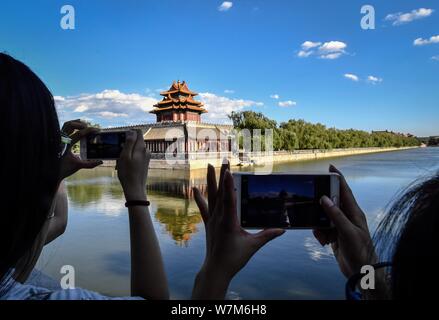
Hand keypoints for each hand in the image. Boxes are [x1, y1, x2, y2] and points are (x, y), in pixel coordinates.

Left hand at [59, 119, 102, 180]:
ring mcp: (59, 139)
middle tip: (90, 128)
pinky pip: (65, 128)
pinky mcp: (59, 139)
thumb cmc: (63, 169)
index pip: (79, 134)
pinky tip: (79, 128)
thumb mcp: (77, 166)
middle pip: (71, 125)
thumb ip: (90, 164)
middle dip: (82, 124)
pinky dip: (72, 126)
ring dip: (76, 123)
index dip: (89, 130)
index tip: (97, 130)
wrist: (51, 173)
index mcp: (66, 145)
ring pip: (66, 124)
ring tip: (85, 126)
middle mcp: (61, 140)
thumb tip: (101, 161)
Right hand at [117, 129, 149, 200]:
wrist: (135, 188)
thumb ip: (129, 143)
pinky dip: (130, 157)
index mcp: (141, 148)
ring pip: (135, 149)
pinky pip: (136, 155)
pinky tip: (125, 165)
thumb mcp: (125, 156)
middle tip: (118, 151)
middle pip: (136, 140)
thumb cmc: (128, 173)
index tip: (121, 137)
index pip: (138, 132)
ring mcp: (146, 157)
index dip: (129, 132)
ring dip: (127, 151)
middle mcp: (146, 151)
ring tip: (120, 161)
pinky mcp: (144, 163)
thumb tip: (132, 132)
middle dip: (127, 143)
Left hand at [193, 162, 284, 284]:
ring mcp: (212, 220)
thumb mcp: (252, 246)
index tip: (228, 171)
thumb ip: (267, 236)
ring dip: (211, 181)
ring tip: (210, 166)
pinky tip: (194, 188)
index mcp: (229, 222)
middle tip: (224, 161)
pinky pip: (203, 208)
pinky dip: (199, 198)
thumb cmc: (234, 258)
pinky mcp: (209, 223)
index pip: (229, 199)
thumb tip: (282, 229)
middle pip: (220, 193)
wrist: (216, 269)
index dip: (228, 184)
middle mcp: (218, 218)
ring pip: (211, 197)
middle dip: (222, 176)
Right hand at [313, 165, 376, 278]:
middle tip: (312, 201)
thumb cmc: (360, 251)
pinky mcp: (334, 236)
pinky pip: (322, 229)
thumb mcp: (347, 232)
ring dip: (319, 224)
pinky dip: (319, 233)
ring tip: (321, 234)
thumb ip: (336, 215)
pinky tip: (323, 242)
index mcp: (354, 212)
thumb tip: (325, 198)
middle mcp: (347, 217)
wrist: (361, 272)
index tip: (330, 167)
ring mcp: (340, 226)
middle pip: (331, 202)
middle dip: (321, 204)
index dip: (338, 178)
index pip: (345, 190)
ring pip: (324, 217)